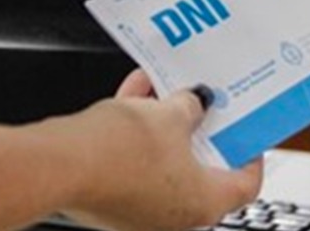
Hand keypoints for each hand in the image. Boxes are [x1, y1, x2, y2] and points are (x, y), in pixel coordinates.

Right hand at [62, 70, 262, 230]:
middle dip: (198, 129)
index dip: (249, 152)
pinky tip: (132, 99)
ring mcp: (142, 213)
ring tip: (159, 91)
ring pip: (163, 163)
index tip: (244, 131)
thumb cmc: (119, 152)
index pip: (245, 183)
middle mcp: (176, 217)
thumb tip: (195, 104)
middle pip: (200, 169)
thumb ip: (192, 107)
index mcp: (204, 203)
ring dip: (163, 126)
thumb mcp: (170, 114)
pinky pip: (134, 164)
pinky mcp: (113, 203)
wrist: (61, 165)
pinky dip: (136, 136)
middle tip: (201, 103)